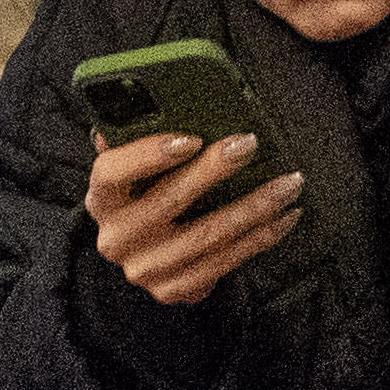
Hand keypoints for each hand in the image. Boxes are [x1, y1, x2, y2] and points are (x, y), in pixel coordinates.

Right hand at [81, 126, 301, 308]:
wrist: (144, 256)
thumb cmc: (144, 197)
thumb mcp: (134, 171)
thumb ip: (139, 140)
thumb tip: (153, 100)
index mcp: (102, 199)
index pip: (111, 172)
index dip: (147, 155)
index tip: (190, 138)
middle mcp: (117, 238)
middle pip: (168, 202)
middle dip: (214, 171)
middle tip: (249, 145)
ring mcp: (145, 270)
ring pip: (207, 237)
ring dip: (255, 207)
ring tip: (288, 183)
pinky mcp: (174, 290)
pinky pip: (225, 262)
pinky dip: (260, 238)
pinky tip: (284, 216)